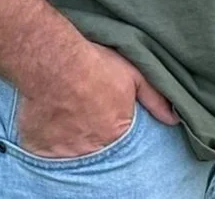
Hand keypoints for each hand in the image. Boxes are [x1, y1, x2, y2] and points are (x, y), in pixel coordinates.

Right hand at [13, 40, 177, 157]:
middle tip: (86, 111)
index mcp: (115, 135)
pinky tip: (51, 118)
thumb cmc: (96, 65)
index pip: (118, 142)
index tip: (104, 112)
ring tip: (69, 112)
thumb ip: (155, 99)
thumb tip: (174, 118)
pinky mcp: (40, 149)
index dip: (111, 126)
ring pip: (70, 151)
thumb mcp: (134, 75)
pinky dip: (48, 139)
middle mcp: (91, 149)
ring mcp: (64, 152)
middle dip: (92, 132)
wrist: (55, 62)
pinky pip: (45, 152)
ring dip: (71, 136)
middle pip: (95, 147)